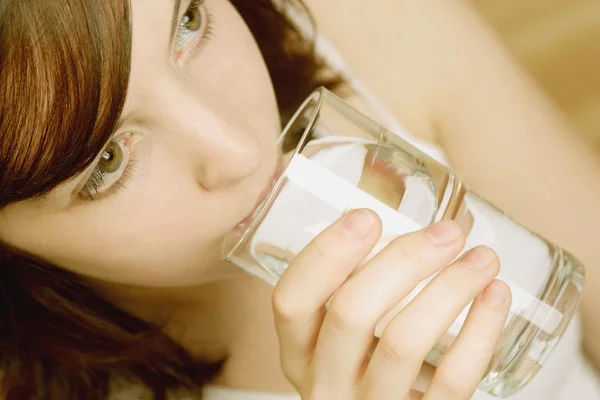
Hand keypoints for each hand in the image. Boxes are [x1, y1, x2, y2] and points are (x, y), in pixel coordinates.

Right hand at [272, 209, 510, 398]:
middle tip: (446, 233)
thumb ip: (355, 287)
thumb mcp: (340, 337)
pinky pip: (452, 381)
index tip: (367, 217)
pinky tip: (494, 296)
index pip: (291, 299)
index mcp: (300, 351)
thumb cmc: (367, 368)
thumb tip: (391, 216)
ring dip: (449, 289)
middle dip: (403, 261)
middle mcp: (326, 381)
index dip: (326, 254)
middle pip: (351, 313)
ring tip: (482, 259)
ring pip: (403, 343)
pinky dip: (480, 332)